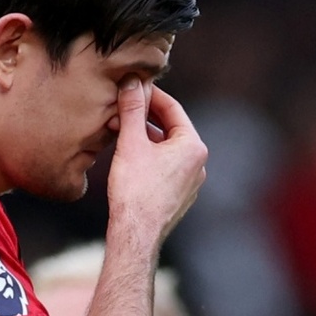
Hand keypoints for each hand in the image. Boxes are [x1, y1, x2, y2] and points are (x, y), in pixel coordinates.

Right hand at [107, 76, 206, 242]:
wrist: (135, 234)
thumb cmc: (134, 190)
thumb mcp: (131, 142)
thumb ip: (132, 109)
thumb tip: (132, 81)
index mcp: (193, 147)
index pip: (172, 109)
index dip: (150, 95)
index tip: (132, 86)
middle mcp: (198, 164)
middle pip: (169, 128)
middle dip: (143, 117)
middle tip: (120, 108)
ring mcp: (190, 182)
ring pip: (165, 149)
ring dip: (143, 137)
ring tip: (117, 131)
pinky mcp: (178, 196)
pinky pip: (164, 167)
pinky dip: (147, 156)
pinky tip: (126, 155)